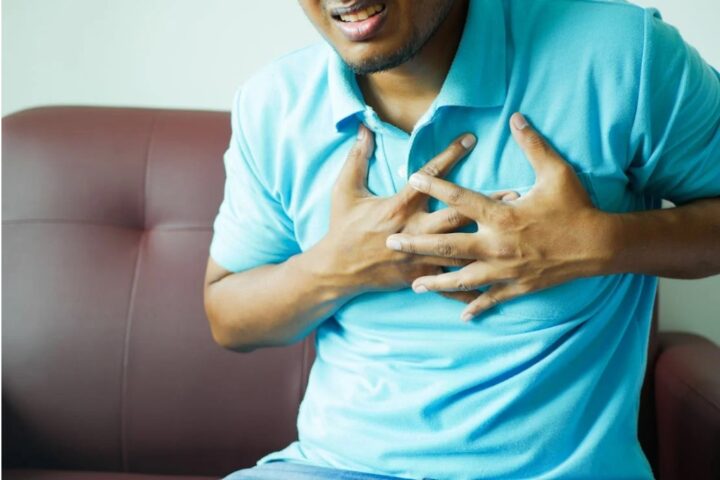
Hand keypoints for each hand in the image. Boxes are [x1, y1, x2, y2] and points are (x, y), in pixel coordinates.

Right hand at [315, 124, 517, 302]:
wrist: (336, 269)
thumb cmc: (341, 227)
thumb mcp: (344, 190)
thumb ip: (357, 159)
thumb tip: (364, 130)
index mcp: (398, 207)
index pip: (429, 177)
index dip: (450, 155)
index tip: (470, 139)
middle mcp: (414, 230)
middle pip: (456, 215)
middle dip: (486, 204)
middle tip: (514, 193)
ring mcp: (419, 256)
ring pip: (460, 248)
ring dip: (488, 239)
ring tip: (513, 231)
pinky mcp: (420, 275)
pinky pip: (449, 282)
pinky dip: (472, 286)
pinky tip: (496, 285)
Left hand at [385, 113, 614, 320]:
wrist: (599, 245)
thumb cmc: (576, 207)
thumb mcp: (556, 172)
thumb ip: (533, 145)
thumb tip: (517, 118)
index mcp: (501, 215)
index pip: (460, 199)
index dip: (435, 186)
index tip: (411, 179)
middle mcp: (496, 245)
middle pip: (447, 246)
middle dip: (416, 245)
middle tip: (391, 244)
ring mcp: (504, 269)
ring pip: (462, 279)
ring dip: (436, 282)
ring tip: (414, 285)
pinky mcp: (516, 286)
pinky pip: (491, 299)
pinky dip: (475, 307)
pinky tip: (460, 315)